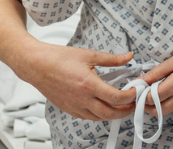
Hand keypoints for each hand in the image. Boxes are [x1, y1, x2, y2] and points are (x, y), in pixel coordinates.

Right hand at [17, 44, 136, 120]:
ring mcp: (74, 106)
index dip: (130, 97)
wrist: (36, 66)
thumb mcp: (89, 55)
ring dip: (112, 114)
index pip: (116, 98)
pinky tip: (103, 107)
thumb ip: (112, 58)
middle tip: (133, 104)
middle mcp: (82, 99)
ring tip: (121, 106)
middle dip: (125, 111)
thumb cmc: (59, 59)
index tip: (135, 91)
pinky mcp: (68, 109)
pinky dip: (98, 115)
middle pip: (109, 113)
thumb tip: (128, 56)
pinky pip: (87, 117)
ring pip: (98, 118)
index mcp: (89, 85)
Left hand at [138, 34, 172, 116]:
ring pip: (168, 110)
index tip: (138, 87)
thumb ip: (157, 72)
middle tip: (143, 93)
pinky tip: (169, 88)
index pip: (151, 99)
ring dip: (158, 104)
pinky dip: (169, 101)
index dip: (141, 94)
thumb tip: (141, 80)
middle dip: (147, 105)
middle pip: (158, 111)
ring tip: (155, 89)